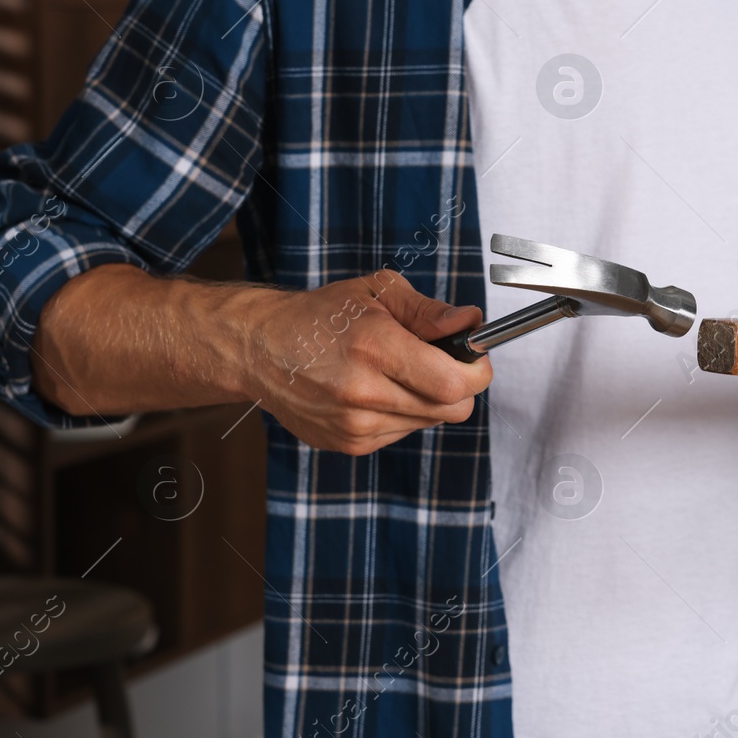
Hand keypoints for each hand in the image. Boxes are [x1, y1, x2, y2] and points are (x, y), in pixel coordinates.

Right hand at [242, 272, 492, 454]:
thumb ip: (430, 311)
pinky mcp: (348, 445)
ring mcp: (354, 426)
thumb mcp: (377, 292)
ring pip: (430, 422)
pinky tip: (377, 389)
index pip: (455, 384)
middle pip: (452, 409)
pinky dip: (403, 412)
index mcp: (374, 348)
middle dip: (459, 385)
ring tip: (398, 370)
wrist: (260, 349)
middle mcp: (363, 393)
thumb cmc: (320, 315)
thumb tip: (472, 323)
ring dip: (428, 398)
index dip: (476, 370)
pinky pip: (403, 432)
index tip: (473, 354)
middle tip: (441, 360)